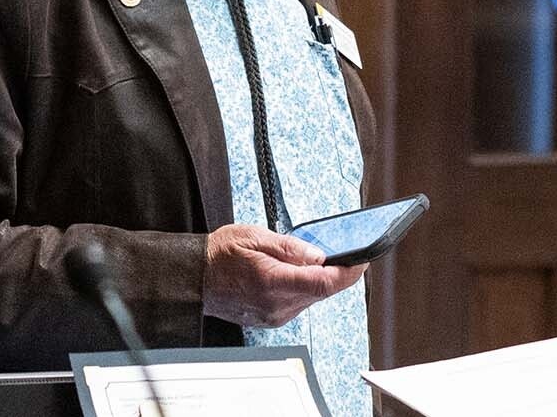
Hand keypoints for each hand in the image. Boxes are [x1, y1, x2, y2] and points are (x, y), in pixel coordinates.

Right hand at [202, 224, 366, 327]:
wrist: (195, 277)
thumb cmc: (219, 254)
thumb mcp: (255, 236)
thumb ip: (290, 247)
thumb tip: (318, 255)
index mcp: (272, 282)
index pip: (323, 282)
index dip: (348, 272)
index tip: (361, 260)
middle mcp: (275, 305)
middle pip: (322, 292)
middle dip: (337, 273)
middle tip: (345, 253)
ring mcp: (274, 315)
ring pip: (312, 298)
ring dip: (319, 280)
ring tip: (312, 260)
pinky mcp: (272, 319)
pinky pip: (299, 303)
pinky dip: (304, 288)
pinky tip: (296, 274)